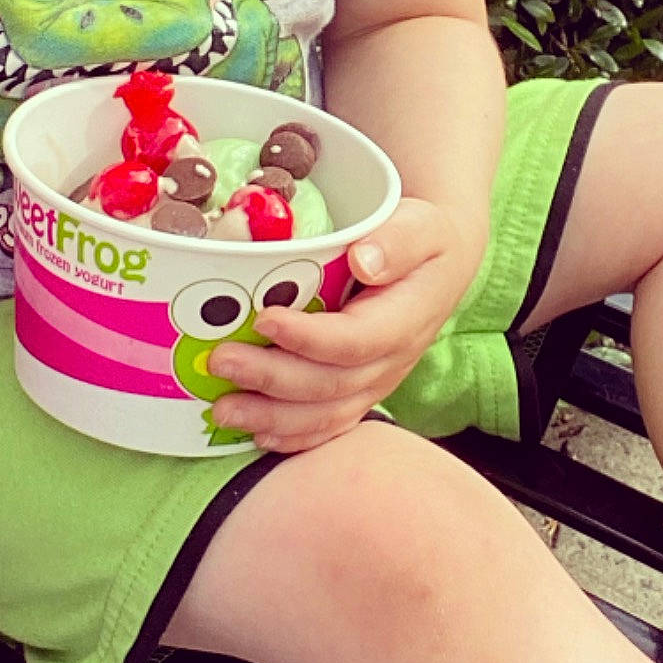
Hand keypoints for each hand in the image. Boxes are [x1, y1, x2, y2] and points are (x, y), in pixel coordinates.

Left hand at [205, 198, 484, 452]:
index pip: (355, 340)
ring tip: (223, 409)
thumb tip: (364, 260)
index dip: (308, 338)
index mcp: (406, 319)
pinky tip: (256, 434)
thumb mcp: (422, 226)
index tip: (265, 319)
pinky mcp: (361, 391)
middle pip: (330, 383)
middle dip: (272, 378)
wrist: (440, 266)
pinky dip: (292, 436)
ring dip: (272, 417)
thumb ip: (399, 241)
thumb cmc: (424, 240)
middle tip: (221, 361)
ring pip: (325, 414)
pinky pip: (329, 425)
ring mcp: (377, 382)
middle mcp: (392, 361)